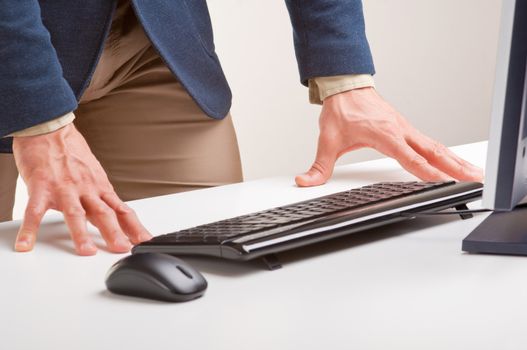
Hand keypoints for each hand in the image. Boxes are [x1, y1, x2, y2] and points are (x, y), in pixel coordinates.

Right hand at [12, 124, 151, 254]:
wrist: (49, 129)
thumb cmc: (71, 152)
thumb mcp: (94, 174)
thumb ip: (102, 196)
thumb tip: (115, 216)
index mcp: (100, 188)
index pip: (122, 211)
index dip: (135, 228)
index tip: (144, 242)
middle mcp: (86, 189)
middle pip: (104, 213)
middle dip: (114, 232)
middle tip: (122, 249)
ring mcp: (64, 188)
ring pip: (75, 213)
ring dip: (81, 233)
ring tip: (86, 251)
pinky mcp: (41, 186)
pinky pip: (34, 211)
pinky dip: (30, 229)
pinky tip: (26, 243)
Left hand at [296, 87, 483, 186]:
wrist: (346, 86)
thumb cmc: (341, 109)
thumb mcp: (328, 139)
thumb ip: (318, 165)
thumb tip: (305, 181)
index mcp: (385, 135)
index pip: (411, 158)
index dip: (427, 172)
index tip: (443, 183)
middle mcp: (400, 131)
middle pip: (434, 152)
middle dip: (455, 167)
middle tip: (475, 180)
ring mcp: (405, 128)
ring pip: (436, 146)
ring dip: (456, 161)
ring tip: (474, 174)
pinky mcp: (405, 128)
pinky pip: (430, 142)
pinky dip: (445, 153)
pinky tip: (452, 162)